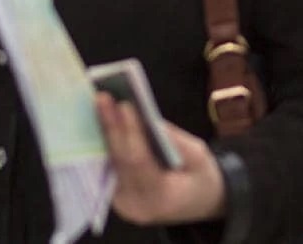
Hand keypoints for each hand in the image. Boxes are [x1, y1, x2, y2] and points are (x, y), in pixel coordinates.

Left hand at [96, 93, 225, 225]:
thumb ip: (176, 141)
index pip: (139, 161)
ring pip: (110, 163)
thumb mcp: (200, 157)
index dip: (131, 132)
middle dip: (110, 126)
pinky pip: (110, 166)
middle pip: (119, 161)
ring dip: (104, 132)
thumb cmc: (203, 179)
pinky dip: (108, 143)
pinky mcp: (117, 196)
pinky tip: (104, 121)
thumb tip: (151, 120)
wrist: (200, 204)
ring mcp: (123, 204)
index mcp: (161, 197)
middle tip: (102, 97)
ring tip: (100, 104)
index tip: (125, 104)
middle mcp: (137, 204)